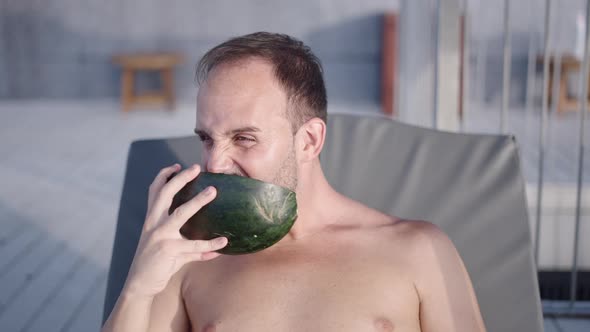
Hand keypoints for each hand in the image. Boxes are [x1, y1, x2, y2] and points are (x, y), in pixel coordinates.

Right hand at [123, 164, 227, 297]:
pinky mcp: (169, 251)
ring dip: (197, 201)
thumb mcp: (167, 248)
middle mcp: (153, 224)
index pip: (154, 191)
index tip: (176, 166)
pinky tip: (223, 243)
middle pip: (165, 195)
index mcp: (151, 220)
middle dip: (180, 179)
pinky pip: (194, 246)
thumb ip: (189, 245)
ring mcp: (160, 236)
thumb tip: (215, 250)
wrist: (140, 284)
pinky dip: (210, 245)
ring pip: (181, 214)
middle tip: (196, 167)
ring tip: (212, 191)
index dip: (164, 176)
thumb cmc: (156, 263)